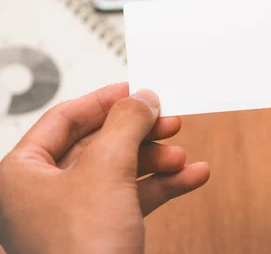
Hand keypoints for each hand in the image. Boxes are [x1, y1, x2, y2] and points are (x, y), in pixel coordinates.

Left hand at [0, 83, 209, 253]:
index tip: (135, 90)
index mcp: (23, 173)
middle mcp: (44, 193)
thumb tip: (142, 98)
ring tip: (182, 157)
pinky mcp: (100, 233)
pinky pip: (133, 198)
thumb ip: (126, 124)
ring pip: (120, 171)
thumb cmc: (78, 251)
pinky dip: (163, 186)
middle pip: (99, 144)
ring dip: (157, 161)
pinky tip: (190, 178)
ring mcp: (73, 215)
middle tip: (167, 121)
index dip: (104, 100)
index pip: (65, 119)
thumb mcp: (106, 170)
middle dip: (140, 134)